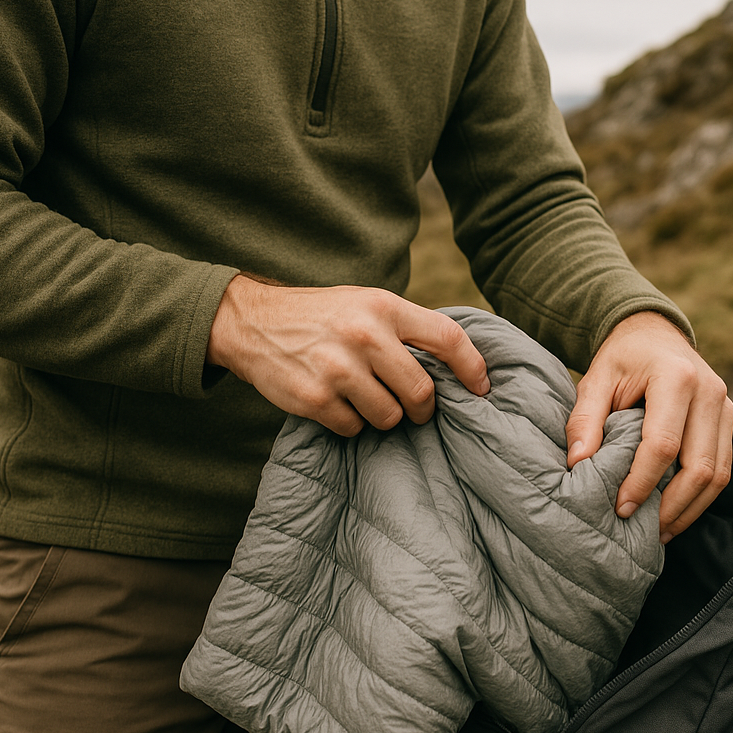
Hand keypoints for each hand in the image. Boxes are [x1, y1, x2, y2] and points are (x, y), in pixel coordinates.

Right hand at [207, 276, 489, 434]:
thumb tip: (458, 366)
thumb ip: (404, 328)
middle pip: (421, 392)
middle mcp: (363, 335)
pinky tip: (334, 402)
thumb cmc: (322, 316)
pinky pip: (354, 428)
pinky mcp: (315, 398)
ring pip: (389, 417)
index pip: (447, 339)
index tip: (482, 390)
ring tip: (362, 396)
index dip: (472, 368)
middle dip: (423, 408)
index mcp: (383, 306)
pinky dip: (350, 422)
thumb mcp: (364, 304)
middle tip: (414, 409)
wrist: (251, 322)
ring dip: (383, 416)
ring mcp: (338, 368)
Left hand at [565, 312, 732, 541]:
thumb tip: (578, 463)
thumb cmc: (621, 360)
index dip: (642, 482)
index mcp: (676, 377)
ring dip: (690, 509)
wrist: (653, 334)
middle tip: (641, 528)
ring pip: (719, 474)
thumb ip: (584, 420)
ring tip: (659, 531)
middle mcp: (710, 391)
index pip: (663, 444)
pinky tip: (674, 514)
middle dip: (671, 505)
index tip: (621, 508)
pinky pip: (723, 468)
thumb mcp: (594, 380)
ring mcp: (726, 406)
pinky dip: (701, 497)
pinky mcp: (729, 420)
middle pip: (700, 466)